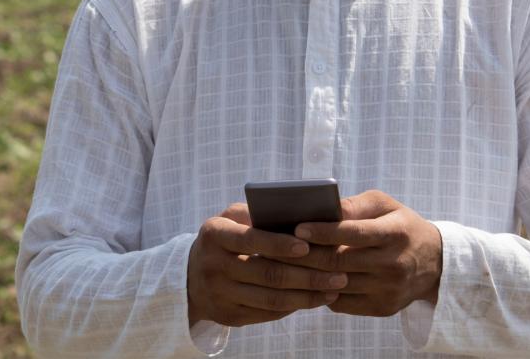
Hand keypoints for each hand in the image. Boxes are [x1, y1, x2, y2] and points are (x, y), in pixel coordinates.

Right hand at [187, 203, 345, 326]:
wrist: (190, 277)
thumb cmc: (224, 239)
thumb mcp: (229, 219)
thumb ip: (256, 213)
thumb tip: (297, 215)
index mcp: (215, 235)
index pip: (250, 239)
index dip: (279, 244)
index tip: (308, 245)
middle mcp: (214, 266)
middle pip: (267, 273)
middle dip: (307, 274)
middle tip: (339, 271)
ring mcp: (221, 295)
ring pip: (271, 298)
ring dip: (308, 295)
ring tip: (334, 287)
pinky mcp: (229, 316)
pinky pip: (268, 313)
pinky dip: (295, 306)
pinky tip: (316, 299)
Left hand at [273, 190, 442, 316]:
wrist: (435, 262)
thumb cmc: (400, 225)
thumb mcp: (385, 205)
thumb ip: (355, 205)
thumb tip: (323, 208)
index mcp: (395, 233)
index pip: (354, 233)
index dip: (324, 231)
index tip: (297, 227)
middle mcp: (393, 264)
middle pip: (340, 262)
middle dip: (305, 254)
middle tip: (277, 246)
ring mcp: (388, 290)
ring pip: (337, 285)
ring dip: (307, 275)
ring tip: (282, 263)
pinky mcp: (383, 308)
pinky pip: (342, 304)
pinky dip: (320, 293)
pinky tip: (304, 280)